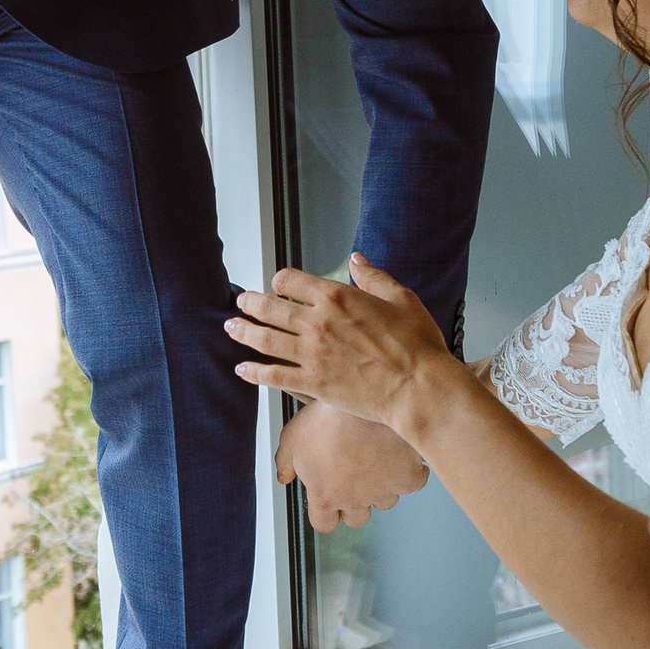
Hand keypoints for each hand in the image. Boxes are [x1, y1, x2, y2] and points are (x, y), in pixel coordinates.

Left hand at [227, 255, 455, 432]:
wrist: (419, 389)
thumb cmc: (417, 346)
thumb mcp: (401, 299)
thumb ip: (374, 277)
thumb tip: (356, 259)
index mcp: (337, 297)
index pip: (291, 281)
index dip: (280, 281)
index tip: (278, 285)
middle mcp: (318, 323)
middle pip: (269, 308)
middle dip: (250, 303)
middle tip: (240, 302)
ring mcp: (312, 354)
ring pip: (265, 339)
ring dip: (243, 332)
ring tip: (231, 328)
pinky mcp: (313, 383)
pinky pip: (273, 375)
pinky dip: (254, 371)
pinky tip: (243, 369)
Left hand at [275, 398, 429, 530]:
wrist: (366, 399)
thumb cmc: (328, 416)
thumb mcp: (293, 436)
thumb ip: (284, 462)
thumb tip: (284, 478)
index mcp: (325, 496)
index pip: (324, 524)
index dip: (325, 513)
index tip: (328, 497)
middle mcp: (355, 501)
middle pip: (356, 519)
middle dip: (354, 502)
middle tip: (354, 477)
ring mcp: (384, 491)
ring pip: (385, 502)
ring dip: (381, 486)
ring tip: (378, 459)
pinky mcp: (408, 478)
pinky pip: (414, 483)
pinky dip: (411, 472)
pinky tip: (404, 456)